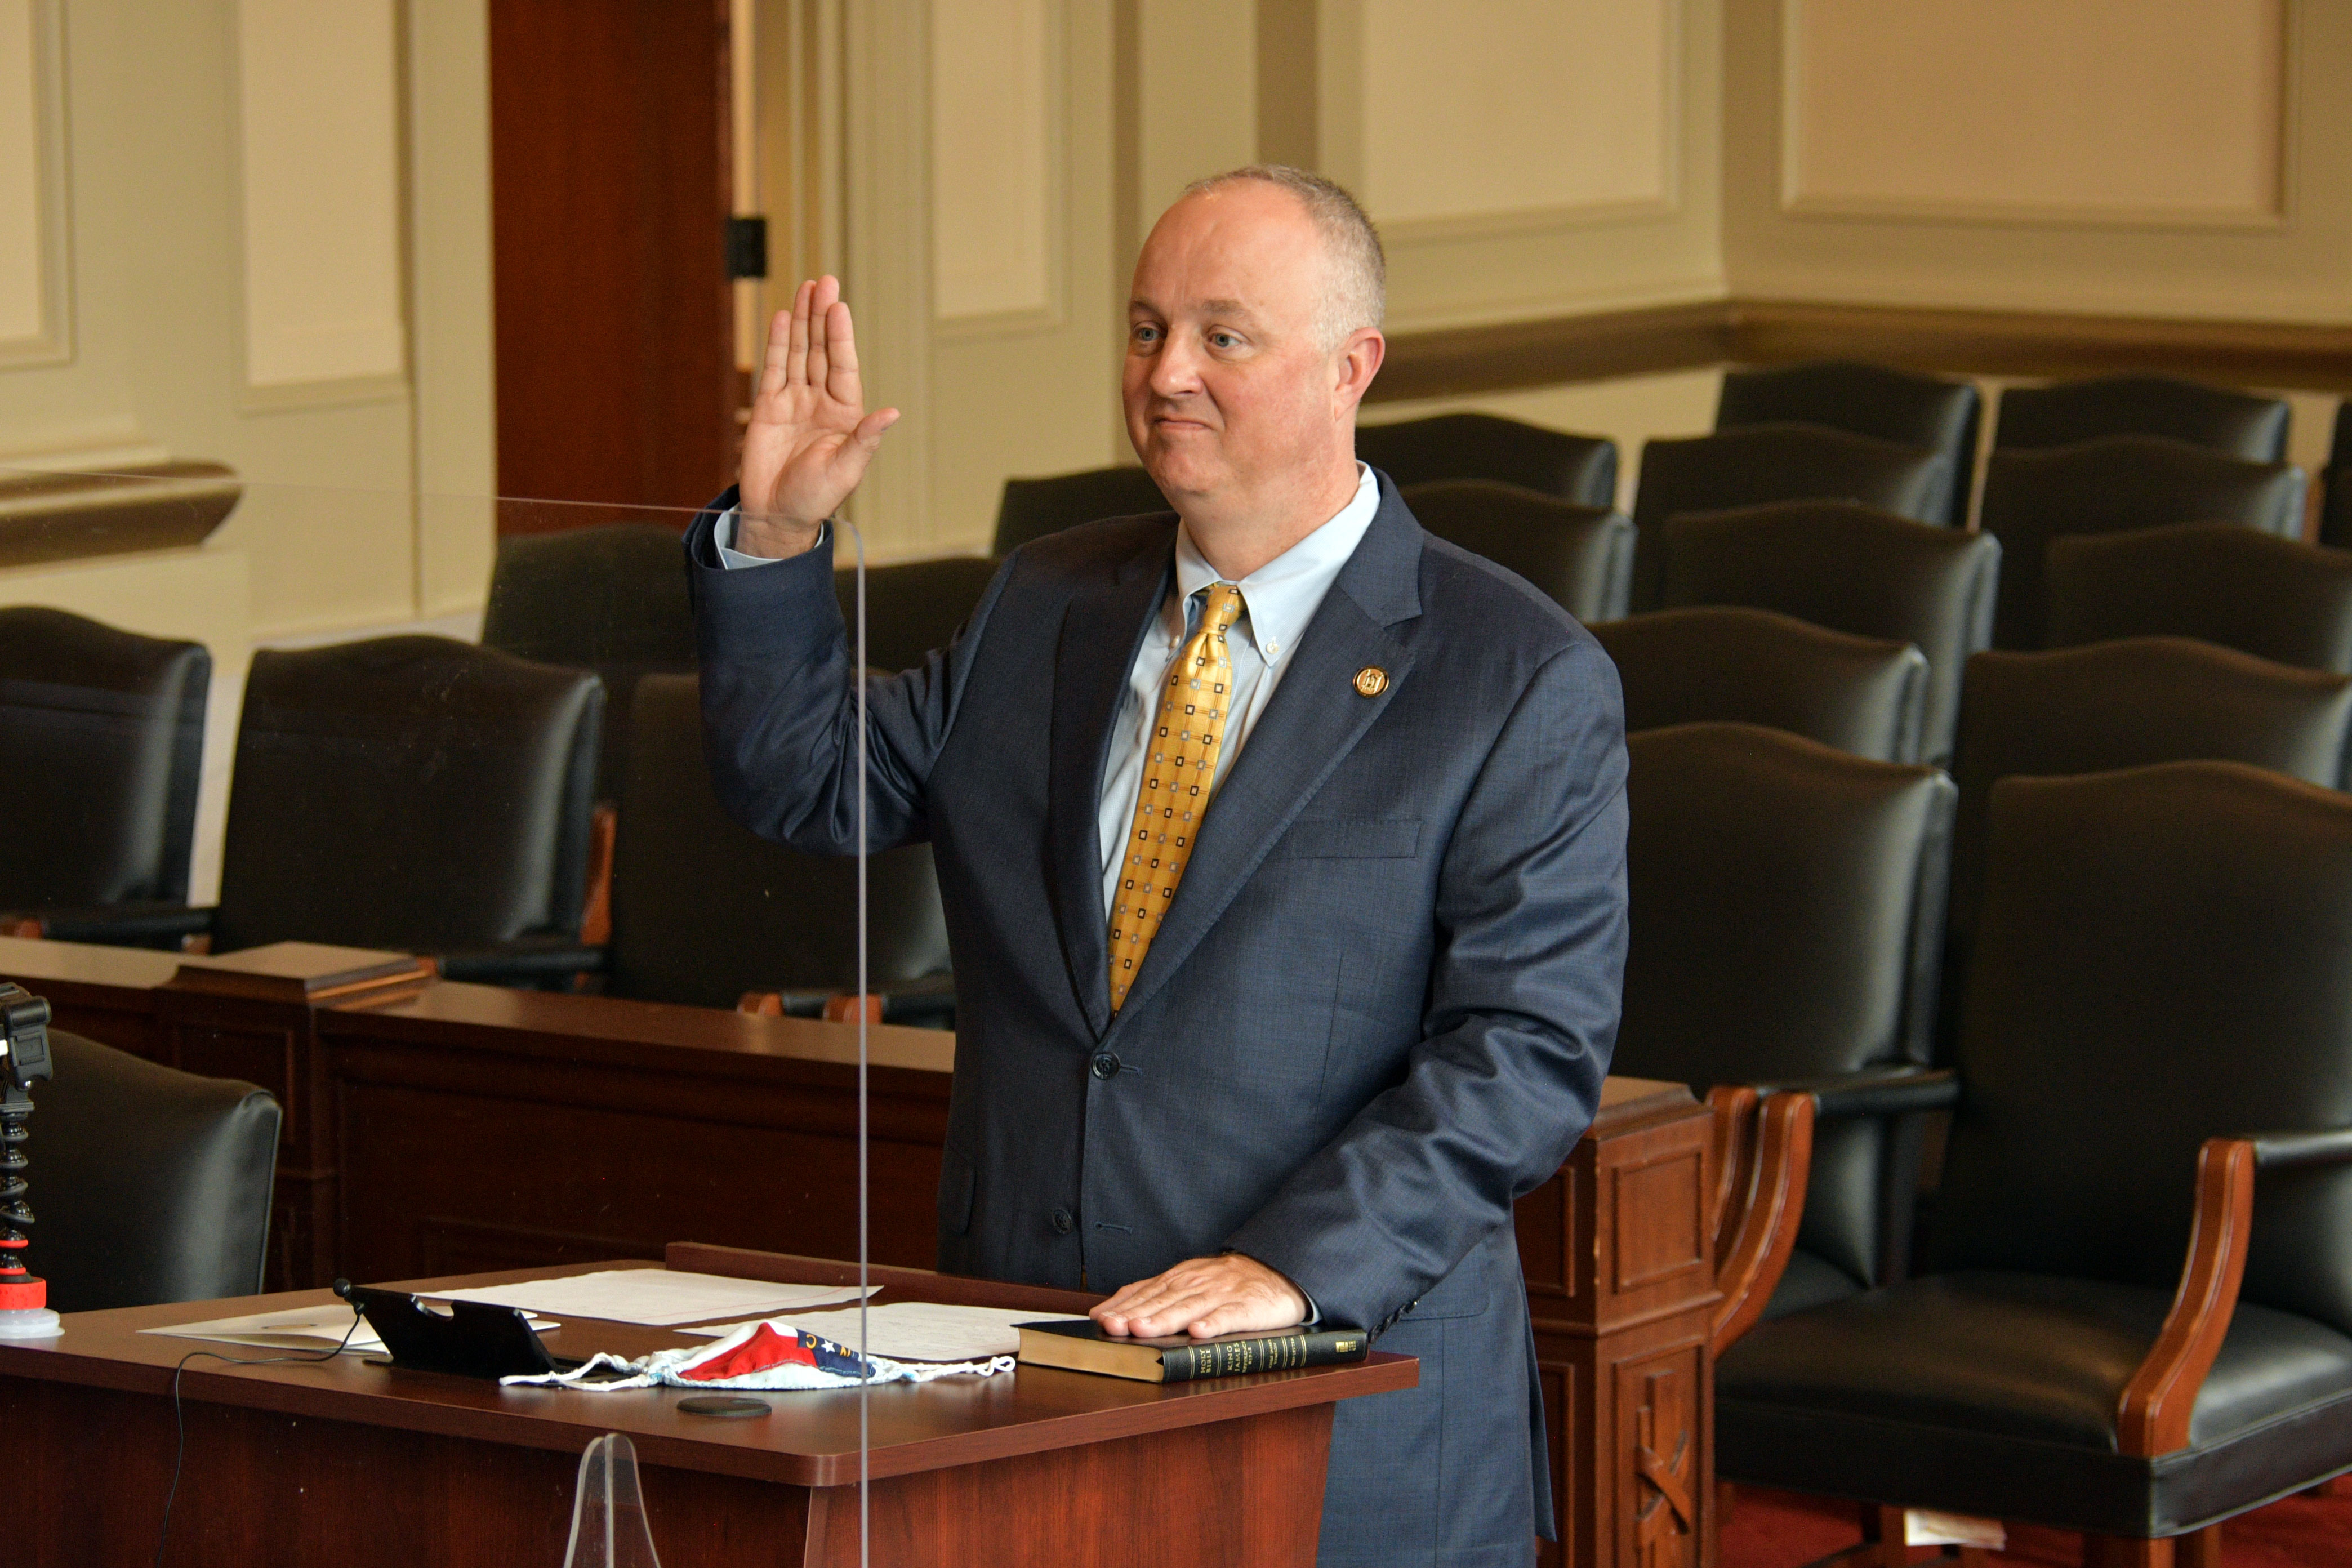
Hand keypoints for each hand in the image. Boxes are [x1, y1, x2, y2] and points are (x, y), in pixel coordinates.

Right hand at [735, 275, 900, 557]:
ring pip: (799, 353)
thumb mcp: (846, 470)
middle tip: (825, 282)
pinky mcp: (769, 407)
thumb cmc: (816, 498)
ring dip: (802, 321)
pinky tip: (781, 317)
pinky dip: (778, 343)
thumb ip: (865, 439)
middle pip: (821, 351)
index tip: (839, 307)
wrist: (776, 515)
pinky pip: (774, 368)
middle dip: (822, 317)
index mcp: (845, 414)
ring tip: (806, 288)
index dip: (840, 337)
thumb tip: (892, 413)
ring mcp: (795, 401)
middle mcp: (821, 401)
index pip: (843, 367)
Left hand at [1091, 1253, 1307, 1339]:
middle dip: (1136, 1314)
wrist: (1277, 1270)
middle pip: (1162, 1301)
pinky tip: (1198, 1333)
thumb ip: (1148, 1295)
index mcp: (1180, 1279)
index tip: (1101, 1320)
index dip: (1123, 1307)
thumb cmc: (1225, 1282)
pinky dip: (1213, 1324)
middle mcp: (1197, 1284)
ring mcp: (1221, 1294)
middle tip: (1113, 1326)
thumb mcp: (1186, 1282)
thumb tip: (1105, 1311)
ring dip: (1164, 1319)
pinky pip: (1228, 1316)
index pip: (1146, 1293)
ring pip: (1189, 1308)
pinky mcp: (1247, 1307)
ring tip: (1142, 1330)